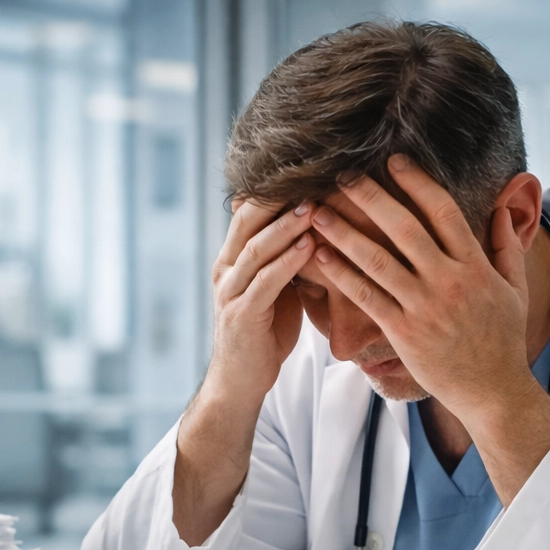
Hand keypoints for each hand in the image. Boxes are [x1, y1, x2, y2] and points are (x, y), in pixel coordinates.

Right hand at [171, 201, 315, 546]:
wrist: (240, 383)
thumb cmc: (265, 334)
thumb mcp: (277, 288)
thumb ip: (288, 258)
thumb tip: (323, 224)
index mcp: (234, 258)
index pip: (252, 210)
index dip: (278, 188)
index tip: (313, 167)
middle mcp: (226, 269)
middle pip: (249, 219)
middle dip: (281, 196)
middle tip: (315, 173)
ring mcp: (229, 292)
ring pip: (256, 247)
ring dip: (286, 224)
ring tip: (315, 204)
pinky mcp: (240, 316)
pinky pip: (264, 281)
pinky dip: (287, 261)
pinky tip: (310, 245)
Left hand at [309, 155, 549, 502]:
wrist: (493, 391)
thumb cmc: (503, 340)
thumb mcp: (516, 289)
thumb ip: (508, 246)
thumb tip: (504, 207)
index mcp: (475, 266)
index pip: (443, 211)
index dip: (417, 183)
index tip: (394, 161)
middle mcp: (447, 281)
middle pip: (404, 228)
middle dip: (371, 197)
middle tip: (344, 174)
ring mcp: (423, 307)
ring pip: (376, 260)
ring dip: (344, 232)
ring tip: (317, 211)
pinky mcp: (402, 333)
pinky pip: (365, 297)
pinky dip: (341, 274)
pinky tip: (321, 256)